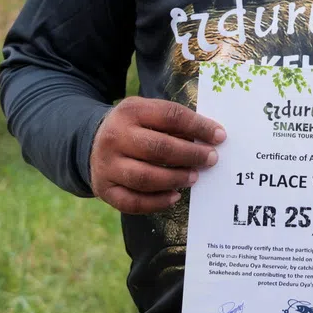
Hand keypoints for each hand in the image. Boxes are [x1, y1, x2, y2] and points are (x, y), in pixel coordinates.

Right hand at [89, 97, 225, 213]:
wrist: (92, 141)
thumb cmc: (133, 126)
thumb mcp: (148, 112)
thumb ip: (174, 122)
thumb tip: (211, 137)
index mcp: (130, 111)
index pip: (170, 116)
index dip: (198, 126)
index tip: (220, 136)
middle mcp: (115, 137)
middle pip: (158, 148)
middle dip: (190, 155)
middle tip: (211, 159)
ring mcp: (107, 164)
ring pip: (145, 177)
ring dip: (175, 179)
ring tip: (195, 177)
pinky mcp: (104, 188)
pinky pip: (132, 202)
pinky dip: (157, 202)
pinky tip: (175, 196)